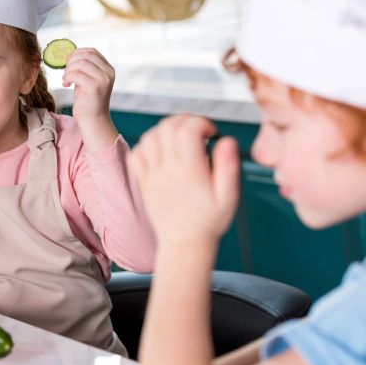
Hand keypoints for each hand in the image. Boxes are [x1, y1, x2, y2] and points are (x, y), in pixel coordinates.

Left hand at [63, 48, 114, 122]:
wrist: (93, 119)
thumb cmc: (88, 100)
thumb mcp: (88, 79)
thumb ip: (83, 67)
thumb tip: (68, 54)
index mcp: (108, 69)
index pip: (92, 51)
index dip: (77, 53)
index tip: (68, 62)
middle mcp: (108, 73)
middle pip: (85, 55)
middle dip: (71, 61)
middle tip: (65, 71)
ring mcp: (102, 79)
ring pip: (80, 63)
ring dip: (68, 70)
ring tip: (65, 79)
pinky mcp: (94, 87)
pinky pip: (76, 74)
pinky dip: (67, 77)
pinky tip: (66, 84)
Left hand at [128, 115, 239, 247]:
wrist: (184, 244)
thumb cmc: (208, 222)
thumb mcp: (229, 196)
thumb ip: (228, 166)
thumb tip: (227, 141)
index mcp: (190, 172)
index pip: (188, 130)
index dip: (201, 122)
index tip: (211, 132)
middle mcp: (168, 171)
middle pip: (168, 128)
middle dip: (185, 120)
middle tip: (197, 130)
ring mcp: (152, 176)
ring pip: (150, 137)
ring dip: (165, 130)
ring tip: (180, 138)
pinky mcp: (143, 183)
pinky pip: (136, 154)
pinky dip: (146, 145)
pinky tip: (161, 150)